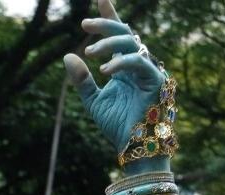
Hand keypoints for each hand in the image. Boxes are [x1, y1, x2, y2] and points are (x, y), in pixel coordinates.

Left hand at [64, 1, 165, 155]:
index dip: (110, 16)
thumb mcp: (93, 100)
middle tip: (84, 24)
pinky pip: (138, 62)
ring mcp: (148, 70)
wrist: (133, 148)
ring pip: (131, 43)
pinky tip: (105, 70)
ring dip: (109, 43)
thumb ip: (82, 80)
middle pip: (125, 33)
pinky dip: (121, 62)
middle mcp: (138, 64)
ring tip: (90, 52)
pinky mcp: (156, 80)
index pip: (119, 36)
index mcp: (125, 67)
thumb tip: (68, 56)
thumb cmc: (118, 126)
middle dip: (106, 23)